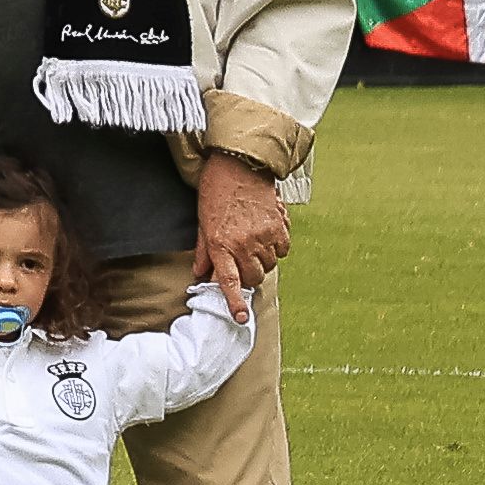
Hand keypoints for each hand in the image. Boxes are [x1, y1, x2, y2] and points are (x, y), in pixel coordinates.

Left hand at [192, 149, 290, 305]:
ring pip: (269, 265)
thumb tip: (201, 274)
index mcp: (220, 245)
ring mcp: (264, 236)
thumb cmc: (215, 193)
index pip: (229, 281)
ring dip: (262, 261)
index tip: (241, 318)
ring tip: (252, 243)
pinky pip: (283, 251)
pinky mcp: (280, 227)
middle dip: (247, 276)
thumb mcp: (202, 223)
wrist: (239, 166)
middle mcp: (243, 244)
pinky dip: (276, 248)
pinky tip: (266, 234)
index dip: (235, 302)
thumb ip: (204, 252)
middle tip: (241, 263)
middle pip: (253, 278)